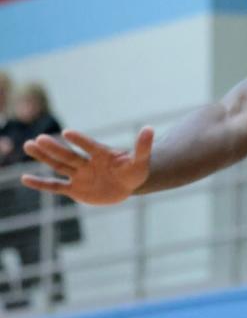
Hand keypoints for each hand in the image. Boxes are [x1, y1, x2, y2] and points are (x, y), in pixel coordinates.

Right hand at [21, 126, 153, 204]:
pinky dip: (41, 184)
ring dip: (44, 157)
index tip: (67, 132)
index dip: (80, 140)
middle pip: (68, 155)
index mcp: (102, 154)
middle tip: (38, 139)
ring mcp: (79, 175)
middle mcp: (87, 162)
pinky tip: (25, 178)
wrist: (126, 185)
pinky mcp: (75, 189)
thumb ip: (142, 147)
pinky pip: (55, 186)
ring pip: (59, 166)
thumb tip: (149, 128)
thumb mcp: (141, 161)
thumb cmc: (134, 171)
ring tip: (28, 145)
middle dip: (54, 148)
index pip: (90, 146)